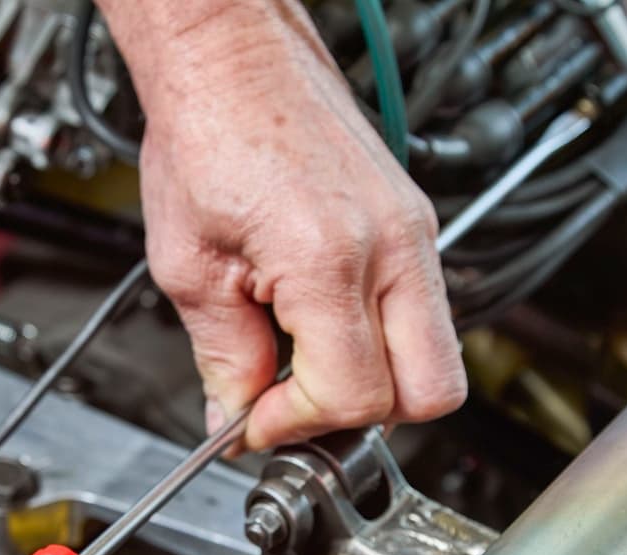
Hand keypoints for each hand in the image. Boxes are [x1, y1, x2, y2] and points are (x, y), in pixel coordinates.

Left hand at [99, 0, 466, 449]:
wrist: (232, 58)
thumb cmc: (207, 134)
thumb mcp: (189, 266)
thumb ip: (222, 358)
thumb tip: (235, 419)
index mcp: (329, 256)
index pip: (354, 394)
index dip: (298, 424)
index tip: (256, 422)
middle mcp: (392, 245)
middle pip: (431, 393)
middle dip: (360, 418)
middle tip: (297, 410)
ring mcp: (415, 233)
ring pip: (437, 359)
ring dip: (375, 383)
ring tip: (305, 368)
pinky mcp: (416, 224)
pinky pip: (423, 315)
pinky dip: (380, 343)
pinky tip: (322, 327)